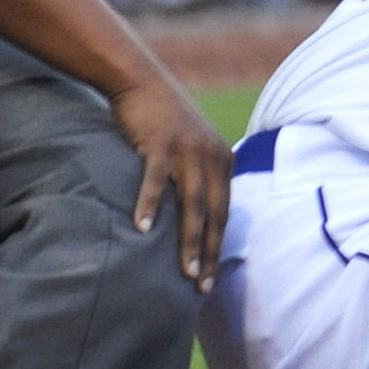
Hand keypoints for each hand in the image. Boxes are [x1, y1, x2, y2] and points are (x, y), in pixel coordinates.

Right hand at [107, 70, 232, 287]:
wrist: (142, 81)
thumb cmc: (163, 121)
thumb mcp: (192, 148)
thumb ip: (197, 177)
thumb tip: (195, 214)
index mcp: (224, 161)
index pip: (226, 212)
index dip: (221, 246)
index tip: (214, 277)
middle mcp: (213, 157)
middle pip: (215, 214)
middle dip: (211, 253)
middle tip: (204, 287)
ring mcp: (188, 151)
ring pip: (193, 204)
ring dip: (191, 240)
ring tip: (186, 270)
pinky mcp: (161, 144)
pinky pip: (156, 181)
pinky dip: (150, 205)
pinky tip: (143, 229)